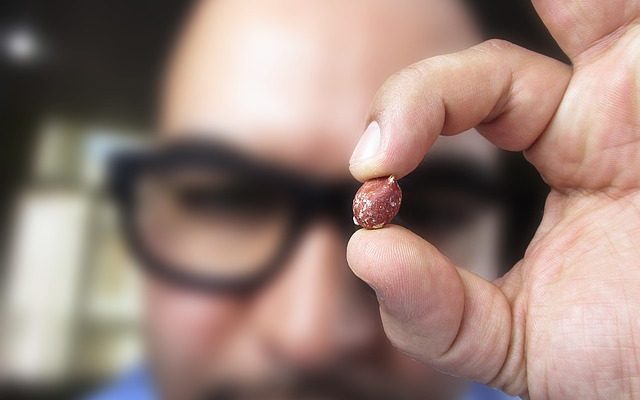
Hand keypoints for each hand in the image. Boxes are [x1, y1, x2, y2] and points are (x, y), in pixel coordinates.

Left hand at [346, 1, 639, 397]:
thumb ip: (434, 310)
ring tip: (511, 16)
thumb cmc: (627, 358)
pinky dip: (597, 2)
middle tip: (377, 155)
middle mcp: (601, 119)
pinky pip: (629, 14)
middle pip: (490, 71)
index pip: (468, 106)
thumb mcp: (514, 342)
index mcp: (566, 157)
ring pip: (580, 9)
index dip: (410, 122)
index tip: (371, 175)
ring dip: (543, 5)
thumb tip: (365, 252)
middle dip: (421, 97)